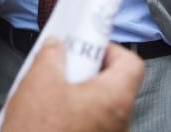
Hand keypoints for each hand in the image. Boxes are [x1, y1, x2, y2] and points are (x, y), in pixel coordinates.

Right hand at [2, 38, 143, 131]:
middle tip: (66, 67)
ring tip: (52, 93)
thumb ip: (52, 55)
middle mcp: (119, 124)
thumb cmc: (39, 131)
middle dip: (88, 72)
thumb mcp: (40, 80)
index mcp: (115, 100)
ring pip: (100, 109)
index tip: (87, 47)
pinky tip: (50, 117)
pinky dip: (74, 118)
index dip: (110, 50)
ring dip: (79, 97)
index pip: (131, 64)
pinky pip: (90, 127)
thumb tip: (56, 46)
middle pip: (114, 86)